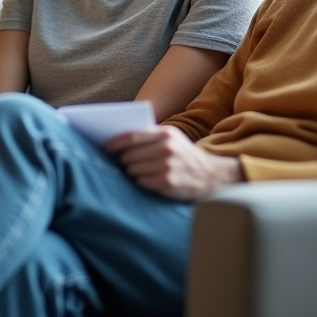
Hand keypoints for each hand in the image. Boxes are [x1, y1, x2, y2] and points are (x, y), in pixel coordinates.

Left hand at [105, 126, 241, 200]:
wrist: (210, 175)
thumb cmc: (184, 154)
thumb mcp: (172, 138)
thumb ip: (150, 135)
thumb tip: (119, 139)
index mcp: (165, 134)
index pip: (131, 136)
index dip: (115, 143)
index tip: (105, 147)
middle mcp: (166, 149)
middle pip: (129, 155)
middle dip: (124, 160)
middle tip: (126, 163)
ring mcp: (167, 166)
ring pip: (133, 170)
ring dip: (132, 172)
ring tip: (141, 171)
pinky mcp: (167, 183)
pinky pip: (141, 182)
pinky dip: (142, 182)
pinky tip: (150, 180)